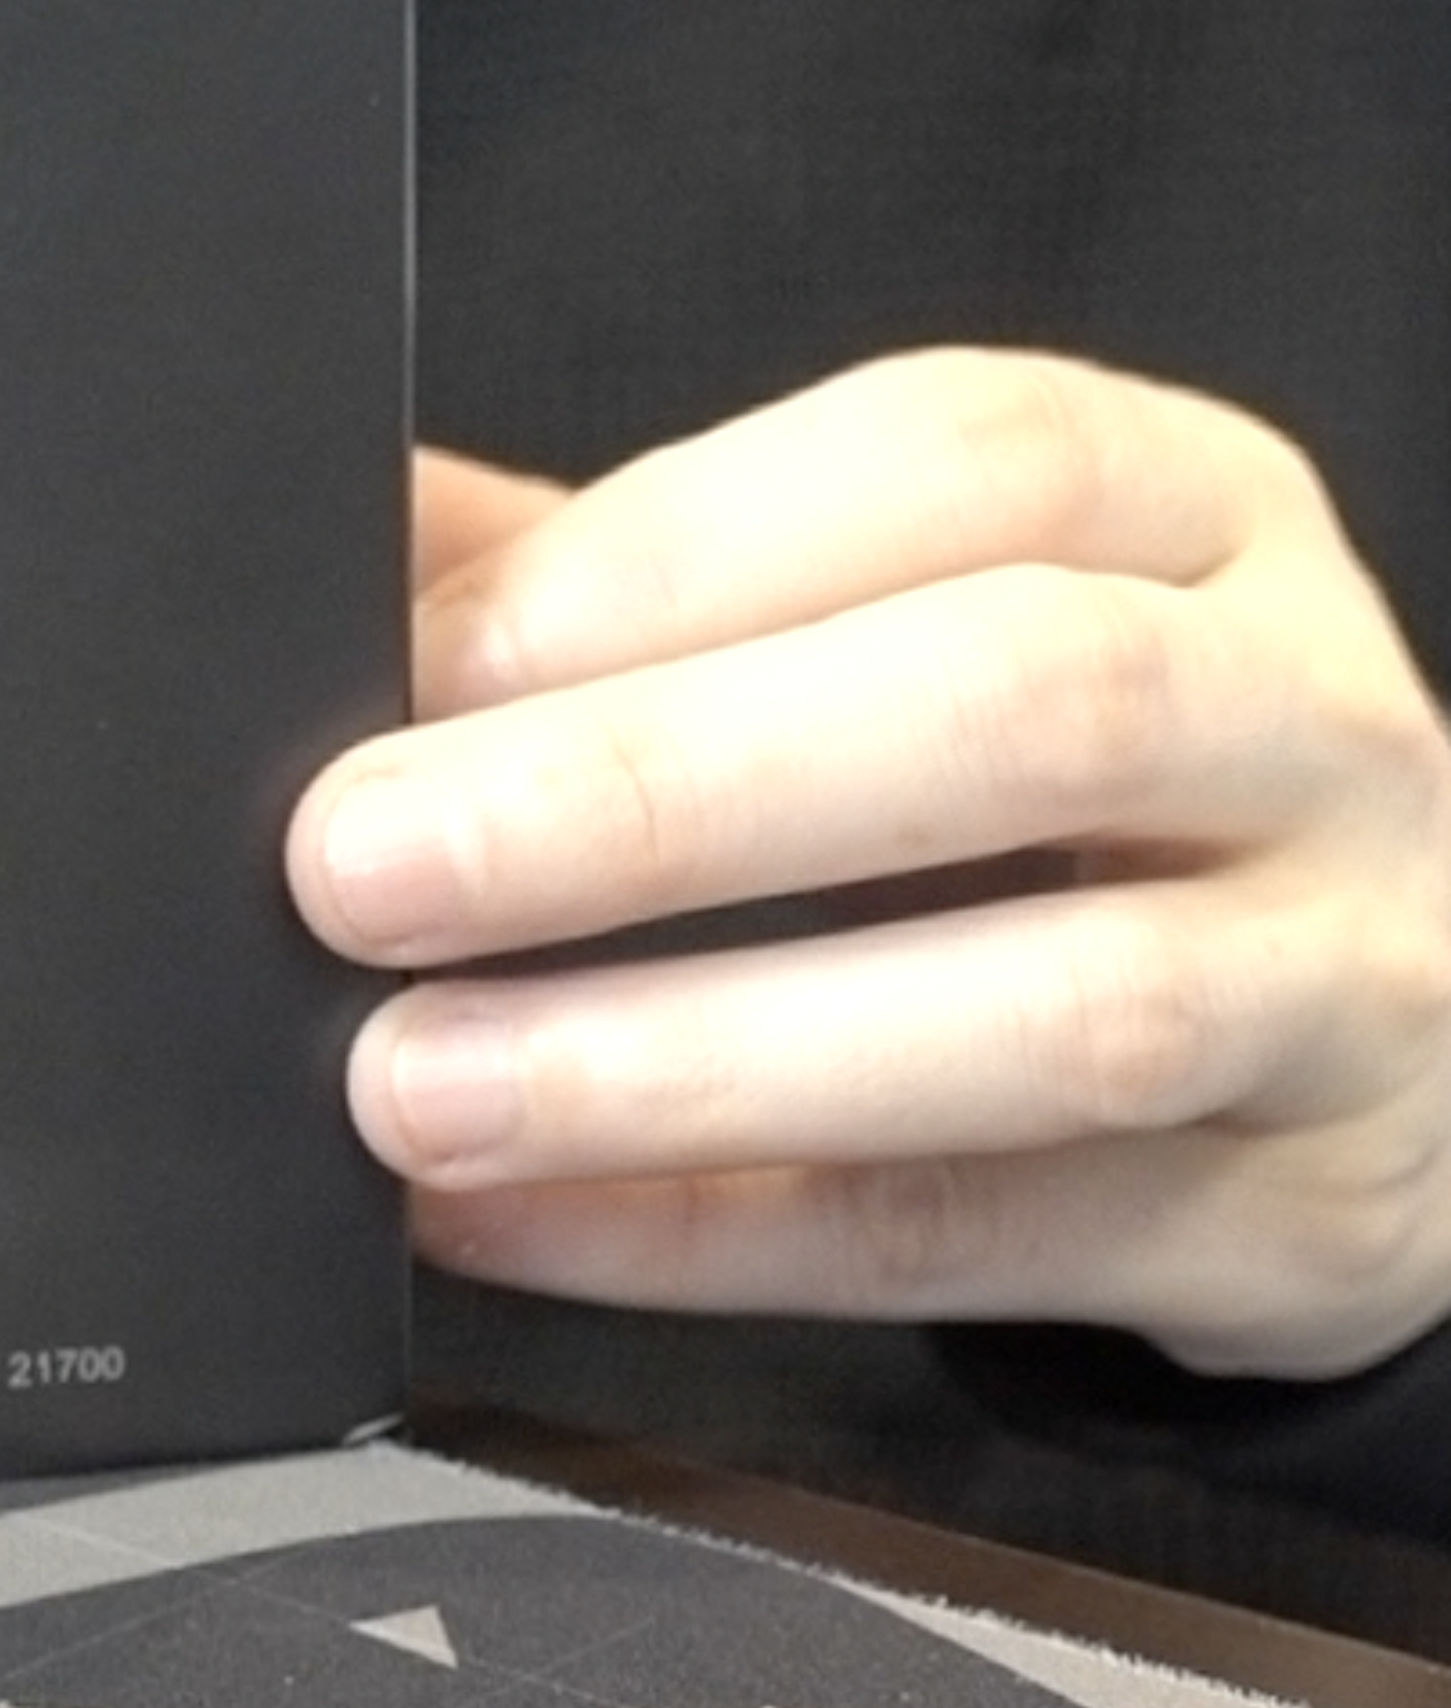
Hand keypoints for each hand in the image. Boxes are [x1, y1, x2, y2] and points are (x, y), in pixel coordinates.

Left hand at [287, 350, 1450, 1380]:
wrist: (1382, 1030)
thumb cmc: (1075, 797)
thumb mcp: (914, 623)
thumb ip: (652, 580)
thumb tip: (359, 530)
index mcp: (1191, 515)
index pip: (967, 468)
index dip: (674, 558)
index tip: (423, 661)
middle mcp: (1302, 722)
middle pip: (1025, 708)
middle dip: (659, 791)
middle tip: (367, 866)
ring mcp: (1341, 978)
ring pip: (1056, 1009)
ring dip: (686, 1056)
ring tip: (416, 1085)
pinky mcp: (1297, 1220)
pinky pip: (988, 1239)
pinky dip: (714, 1238)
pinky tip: (512, 1220)